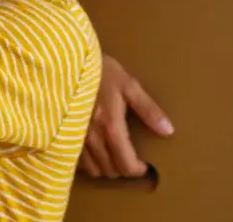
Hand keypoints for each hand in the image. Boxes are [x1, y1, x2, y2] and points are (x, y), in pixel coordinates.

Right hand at [80, 54, 172, 178]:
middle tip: (131, 158)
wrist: (68, 61)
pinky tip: (95, 149)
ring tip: (114, 155)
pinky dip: (89, 161)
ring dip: (106, 167)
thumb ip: (149, 110)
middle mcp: (92, 138)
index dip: (138, 169)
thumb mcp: (129, 85)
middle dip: (123, 168)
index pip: (127, 164)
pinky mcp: (64, 134)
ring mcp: (76, 137)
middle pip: (111, 170)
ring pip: (94, 169)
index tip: (145, 164)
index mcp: (111, 127)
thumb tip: (168, 131)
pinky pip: (79, 161)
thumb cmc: (101, 71)